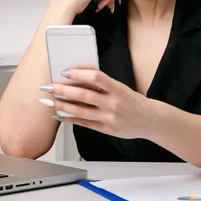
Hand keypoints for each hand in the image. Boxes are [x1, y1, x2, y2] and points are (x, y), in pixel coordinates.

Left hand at [38, 69, 153, 138]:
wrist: (151, 121)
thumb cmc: (134, 102)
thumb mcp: (122, 88)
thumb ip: (103, 85)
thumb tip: (79, 79)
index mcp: (118, 89)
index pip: (96, 77)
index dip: (79, 74)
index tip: (65, 72)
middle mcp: (113, 103)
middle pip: (84, 95)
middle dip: (63, 90)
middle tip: (49, 86)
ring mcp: (109, 118)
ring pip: (80, 111)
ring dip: (62, 105)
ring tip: (49, 101)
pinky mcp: (106, 129)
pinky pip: (83, 123)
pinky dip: (69, 119)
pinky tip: (59, 115)